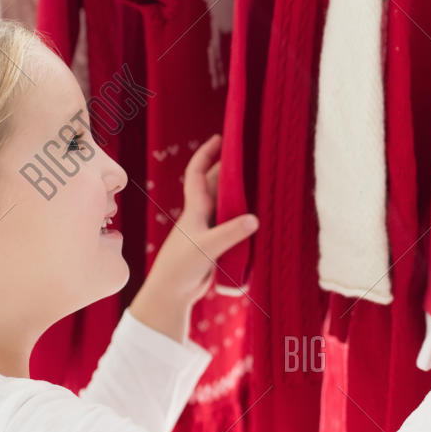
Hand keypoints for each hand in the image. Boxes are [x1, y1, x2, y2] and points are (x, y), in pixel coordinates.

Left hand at [129, 135, 256, 342]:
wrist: (171, 293)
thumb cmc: (181, 267)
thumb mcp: (206, 247)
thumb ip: (229, 233)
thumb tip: (254, 219)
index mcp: (195, 209)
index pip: (198, 173)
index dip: (207, 153)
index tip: (220, 137)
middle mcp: (201, 215)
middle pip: (216, 184)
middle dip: (229, 168)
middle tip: (249, 154)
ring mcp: (208, 230)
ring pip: (226, 205)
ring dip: (239, 193)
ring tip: (259, 180)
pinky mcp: (216, 245)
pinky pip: (232, 224)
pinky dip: (243, 218)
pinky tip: (257, 217)